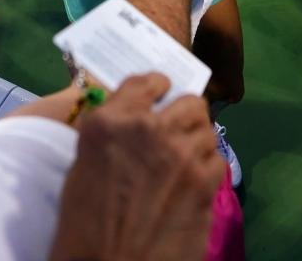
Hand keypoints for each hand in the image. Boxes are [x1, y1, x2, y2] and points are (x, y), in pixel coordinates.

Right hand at [49, 74, 224, 260]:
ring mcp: (180, 154)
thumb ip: (113, 132)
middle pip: (189, 102)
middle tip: (177, 130)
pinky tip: (193, 182)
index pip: (147, 81)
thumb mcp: (85, 162)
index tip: (161, 94)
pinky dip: (207, 169)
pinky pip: (217, 161)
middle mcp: (148, 129)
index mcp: (110, 121)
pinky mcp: (204, 182)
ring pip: (207, 130)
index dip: (158, 87)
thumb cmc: (85, 220)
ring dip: (197, 141)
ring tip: (186, 159)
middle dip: (184, 114)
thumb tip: (136, 119)